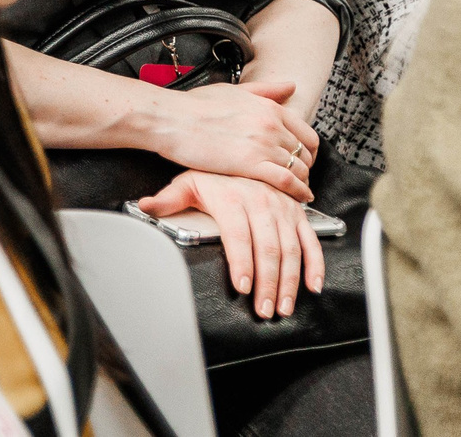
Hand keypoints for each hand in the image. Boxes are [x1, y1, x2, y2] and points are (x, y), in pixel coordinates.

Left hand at [139, 170, 325, 317]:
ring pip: (291, 250)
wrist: (243, 150)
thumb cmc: (213, 174)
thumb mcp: (188, 181)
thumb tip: (144, 207)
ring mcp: (283, 208)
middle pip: (267, 248)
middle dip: (267, 283)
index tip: (242, 286)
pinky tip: (313, 286)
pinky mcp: (299, 213)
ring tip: (283, 307)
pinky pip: (311, 241)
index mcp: (232, 198)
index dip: (241, 262)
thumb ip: (168, 199)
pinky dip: (316, 265)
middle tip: (265, 309)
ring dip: (290, 281)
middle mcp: (261, 202)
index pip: (238, 235)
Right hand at [149, 80, 317, 199]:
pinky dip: (298, 191)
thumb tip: (290, 86)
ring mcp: (263, 145)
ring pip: (299, 169)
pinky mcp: (251, 165)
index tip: (303, 157)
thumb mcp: (233, 90)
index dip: (308, 150)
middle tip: (299, 175)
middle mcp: (271, 125)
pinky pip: (287, 182)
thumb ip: (265, 90)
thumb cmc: (193, 104)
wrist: (170, 118)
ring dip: (302, 181)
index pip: (306, 133)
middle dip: (305, 167)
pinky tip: (297, 197)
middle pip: (305, 153)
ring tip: (296, 188)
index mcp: (268, 107)